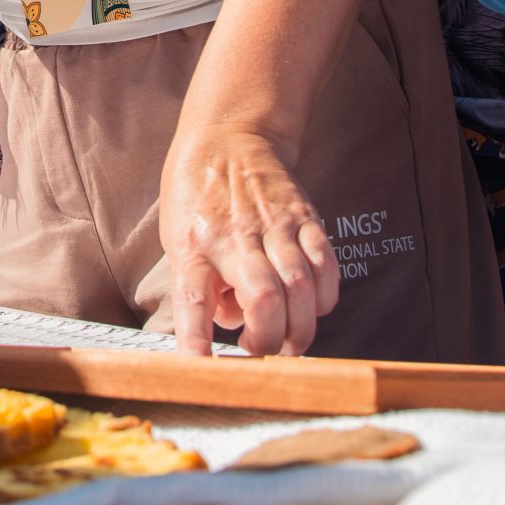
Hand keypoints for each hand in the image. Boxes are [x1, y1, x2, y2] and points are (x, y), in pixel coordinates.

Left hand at [160, 127, 336, 357]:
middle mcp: (234, 237)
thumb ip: (203, 285)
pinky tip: (315, 307)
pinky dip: (325, 297)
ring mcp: (275, 226)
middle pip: (264, 299)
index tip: (202, 368)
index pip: (192, 299)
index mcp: (194, 245)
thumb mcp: (179, 239)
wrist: (227, 137)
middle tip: (264, 353)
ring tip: (292, 342)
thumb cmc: (195, 196)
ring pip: (301, 288)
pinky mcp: (305, 218)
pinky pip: (325, 265)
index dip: (196, 338)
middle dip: (269, 340)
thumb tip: (231, 325)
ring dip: (301, 328)